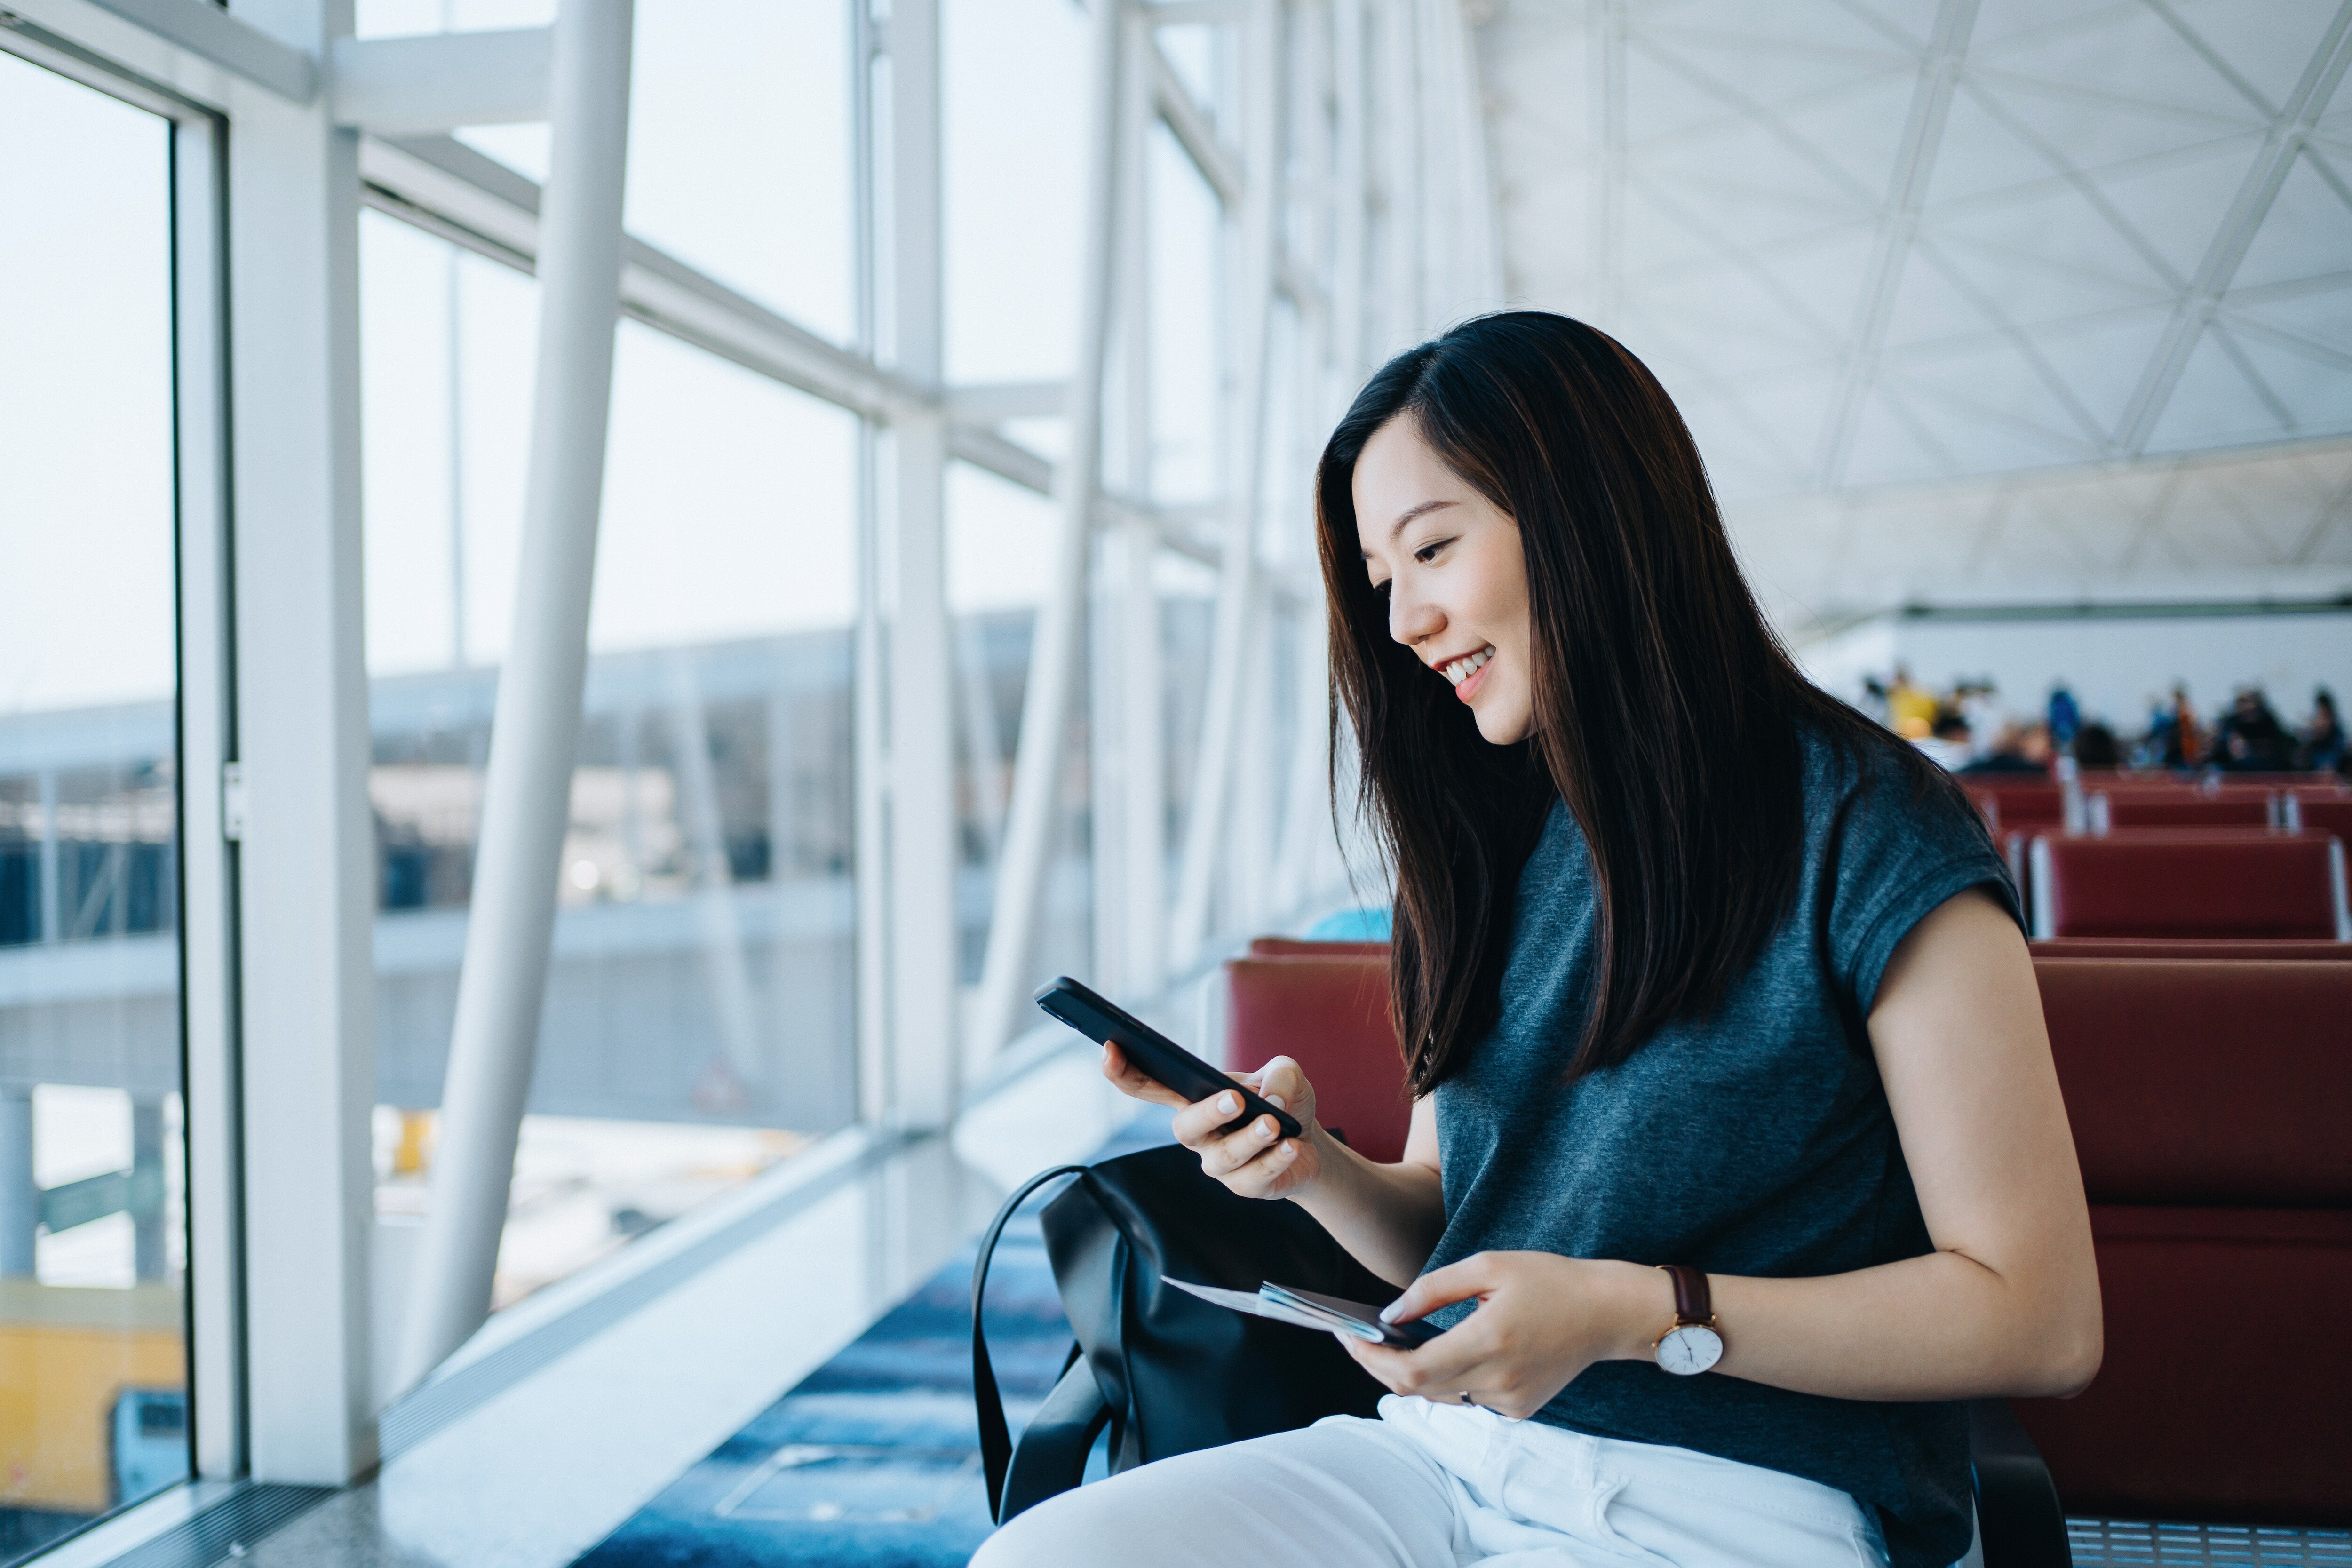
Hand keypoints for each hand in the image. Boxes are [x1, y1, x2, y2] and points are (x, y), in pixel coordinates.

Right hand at [1100, 1046, 1328, 1200]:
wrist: (1309, 1142)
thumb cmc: (1283, 1102)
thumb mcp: (1286, 1074)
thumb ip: (1280, 1074)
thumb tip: (1273, 1099)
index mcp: (1193, 1098)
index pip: (1149, 1086)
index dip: (1124, 1072)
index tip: (1110, 1050)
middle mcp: (1199, 1134)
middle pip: (1184, 1127)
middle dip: (1208, 1113)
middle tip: (1236, 1099)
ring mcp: (1218, 1164)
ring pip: (1224, 1156)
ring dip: (1250, 1139)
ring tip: (1274, 1124)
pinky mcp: (1244, 1187)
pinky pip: (1254, 1177)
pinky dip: (1275, 1159)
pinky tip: (1292, 1146)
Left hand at [1340, 1251, 1667, 1419]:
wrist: (1607, 1313)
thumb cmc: (1550, 1280)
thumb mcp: (1488, 1265)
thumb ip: (1433, 1289)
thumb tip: (1389, 1314)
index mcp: (1488, 1343)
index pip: (1410, 1371)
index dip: (1370, 1359)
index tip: (1346, 1336)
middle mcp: (1497, 1381)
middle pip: (1416, 1390)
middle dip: (1381, 1365)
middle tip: (1359, 1337)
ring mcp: (1509, 1402)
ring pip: (1440, 1395)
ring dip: (1415, 1372)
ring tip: (1398, 1340)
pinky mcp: (1519, 1409)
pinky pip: (1467, 1397)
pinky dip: (1451, 1377)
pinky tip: (1454, 1349)